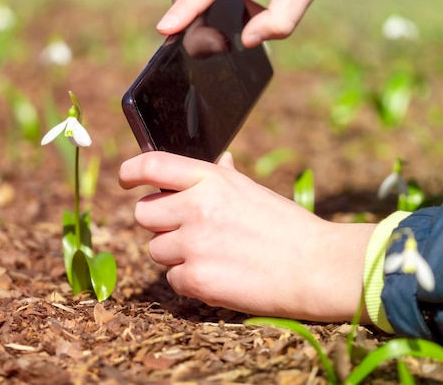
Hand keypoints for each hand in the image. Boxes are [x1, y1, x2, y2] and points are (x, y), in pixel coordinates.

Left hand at [119, 151, 374, 321]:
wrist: (317, 266)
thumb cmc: (287, 227)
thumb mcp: (252, 190)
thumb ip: (223, 176)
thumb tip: (217, 160)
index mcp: (210, 179)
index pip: (151, 165)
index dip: (130, 172)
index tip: (126, 180)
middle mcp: (196, 207)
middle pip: (144, 214)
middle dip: (160, 223)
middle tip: (188, 231)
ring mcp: (194, 244)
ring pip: (155, 250)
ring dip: (176, 255)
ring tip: (213, 256)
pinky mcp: (197, 280)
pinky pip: (172, 280)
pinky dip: (190, 281)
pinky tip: (219, 276)